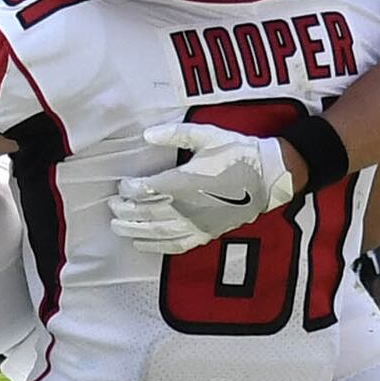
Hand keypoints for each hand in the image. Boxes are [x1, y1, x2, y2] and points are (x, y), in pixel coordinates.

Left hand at [107, 122, 300, 255]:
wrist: (267, 176)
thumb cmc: (237, 152)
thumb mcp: (206, 135)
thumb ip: (175, 134)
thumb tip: (146, 134)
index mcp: (186, 182)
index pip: (148, 190)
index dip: (130, 189)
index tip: (122, 185)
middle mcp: (189, 207)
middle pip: (147, 213)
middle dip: (126, 211)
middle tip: (112, 206)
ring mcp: (198, 223)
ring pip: (157, 231)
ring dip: (134, 230)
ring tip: (117, 226)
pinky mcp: (206, 234)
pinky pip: (176, 245)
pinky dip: (156, 246)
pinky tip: (142, 243)